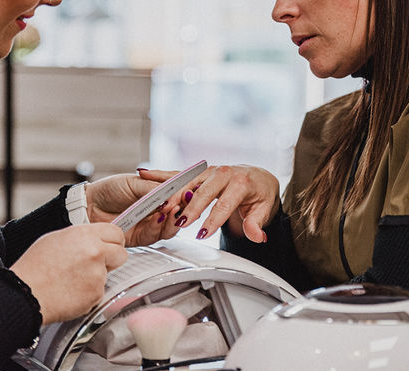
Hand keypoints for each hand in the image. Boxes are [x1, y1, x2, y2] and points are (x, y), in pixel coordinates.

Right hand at [11, 223, 127, 323]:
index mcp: (85, 235)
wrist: (25, 293)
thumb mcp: (56, 239)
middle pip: (121, 254)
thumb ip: (81, 238)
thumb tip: (94, 239)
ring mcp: (97, 274)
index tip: (110, 246)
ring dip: (96, 278)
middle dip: (112, 260)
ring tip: (72, 280)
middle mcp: (95, 251)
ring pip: (109, 275)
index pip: (116, 232)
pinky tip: (71, 291)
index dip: (113, 241)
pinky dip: (89, 294)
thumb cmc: (34, 267)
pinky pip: (99, 292)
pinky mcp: (96, 293)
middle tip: (95, 265)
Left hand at [85, 173, 181, 245]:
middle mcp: (158, 209)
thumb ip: (154, 189)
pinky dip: (158, 227)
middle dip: (183, 209)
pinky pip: (155, 235)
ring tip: (170, 210)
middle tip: (180, 203)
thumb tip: (172, 193)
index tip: (186, 192)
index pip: (179, 195)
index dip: (185, 195)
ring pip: (171, 228)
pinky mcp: (142, 237)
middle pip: (180, 214)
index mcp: (159, 193)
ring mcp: (151, 224)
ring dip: (172, 219)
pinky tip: (157, 218)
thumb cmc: (109, 190)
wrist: (89, 205)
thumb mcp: (134, 183)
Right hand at [139, 165, 279, 243]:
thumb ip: (256, 224)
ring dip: (174, 194)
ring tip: (161, 207)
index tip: (202, 234)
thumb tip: (257, 236)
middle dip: (191, 208)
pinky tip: (144, 174)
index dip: (213, 220)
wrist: (257, 176)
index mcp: (240, 182)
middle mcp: (223, 173)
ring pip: (188, 182)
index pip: (225, 203)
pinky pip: (179, 174)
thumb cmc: (259, 194)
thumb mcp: (263, 209)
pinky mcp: (199, 172)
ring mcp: (209, 171)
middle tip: (180, 223)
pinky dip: (162, 175)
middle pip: (204, 191)